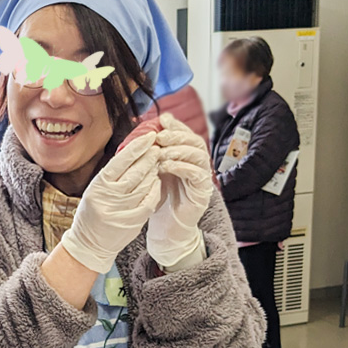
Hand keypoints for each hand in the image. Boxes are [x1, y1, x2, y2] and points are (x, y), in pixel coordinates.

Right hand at [59, 131, 162, 273]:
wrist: (89, 245)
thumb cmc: (92, 213)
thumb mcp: (95, 190)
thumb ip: (113, 174)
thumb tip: (133, 151)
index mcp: (99, 185)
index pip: (121, 160)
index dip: (138, 146)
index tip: (150, 136)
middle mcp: (110, 197)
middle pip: (136, 171)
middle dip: (150, 157)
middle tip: (158, 147)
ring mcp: (122, 210)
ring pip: (145, 185)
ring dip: (154, 171)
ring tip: (157, 163)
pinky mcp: (133, 222)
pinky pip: (150, 201)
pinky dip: (155, 189)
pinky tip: (156, 182)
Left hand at [149, 115, 214, 269]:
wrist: (165, 228)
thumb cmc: (157, 199)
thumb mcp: (153, 171)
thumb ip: (153, 153)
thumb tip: (145, 131)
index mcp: (186, 158)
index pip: (186, 135)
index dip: (176, 125)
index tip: (162, 119)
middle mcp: (197, 165)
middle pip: (195, 141)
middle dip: (178, 135)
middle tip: (161, 136)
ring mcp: (202, 178)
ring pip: (198, 155)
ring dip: (179, 150)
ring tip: (161, 152)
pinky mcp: (202, 192)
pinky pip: (197, 174)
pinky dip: (182, 167)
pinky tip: (167, 166)